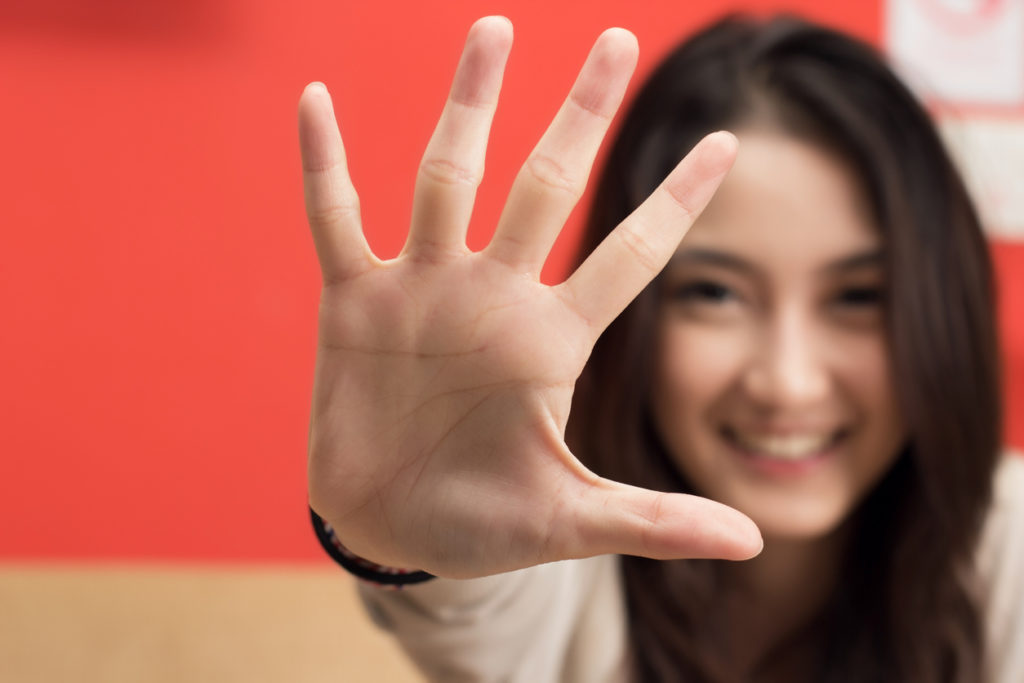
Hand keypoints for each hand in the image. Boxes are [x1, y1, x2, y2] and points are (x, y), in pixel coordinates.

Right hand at [300, 17, 760, 578]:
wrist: (392, 528)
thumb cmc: (484, 525)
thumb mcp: (570, 521)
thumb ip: (653, 521)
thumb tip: (755, 544)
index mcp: (551, 342)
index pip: (630, 256)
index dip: (677, 200)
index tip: (727, 142)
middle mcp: (492, 299)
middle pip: (542, 187)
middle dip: (578, 116)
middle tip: (612, 39)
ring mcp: (421, 292)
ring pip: (445, 179)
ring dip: (467, 107)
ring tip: (494, 28)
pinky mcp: (354, 303)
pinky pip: (334, 220)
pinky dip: (322, 164)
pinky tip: (313, 97)